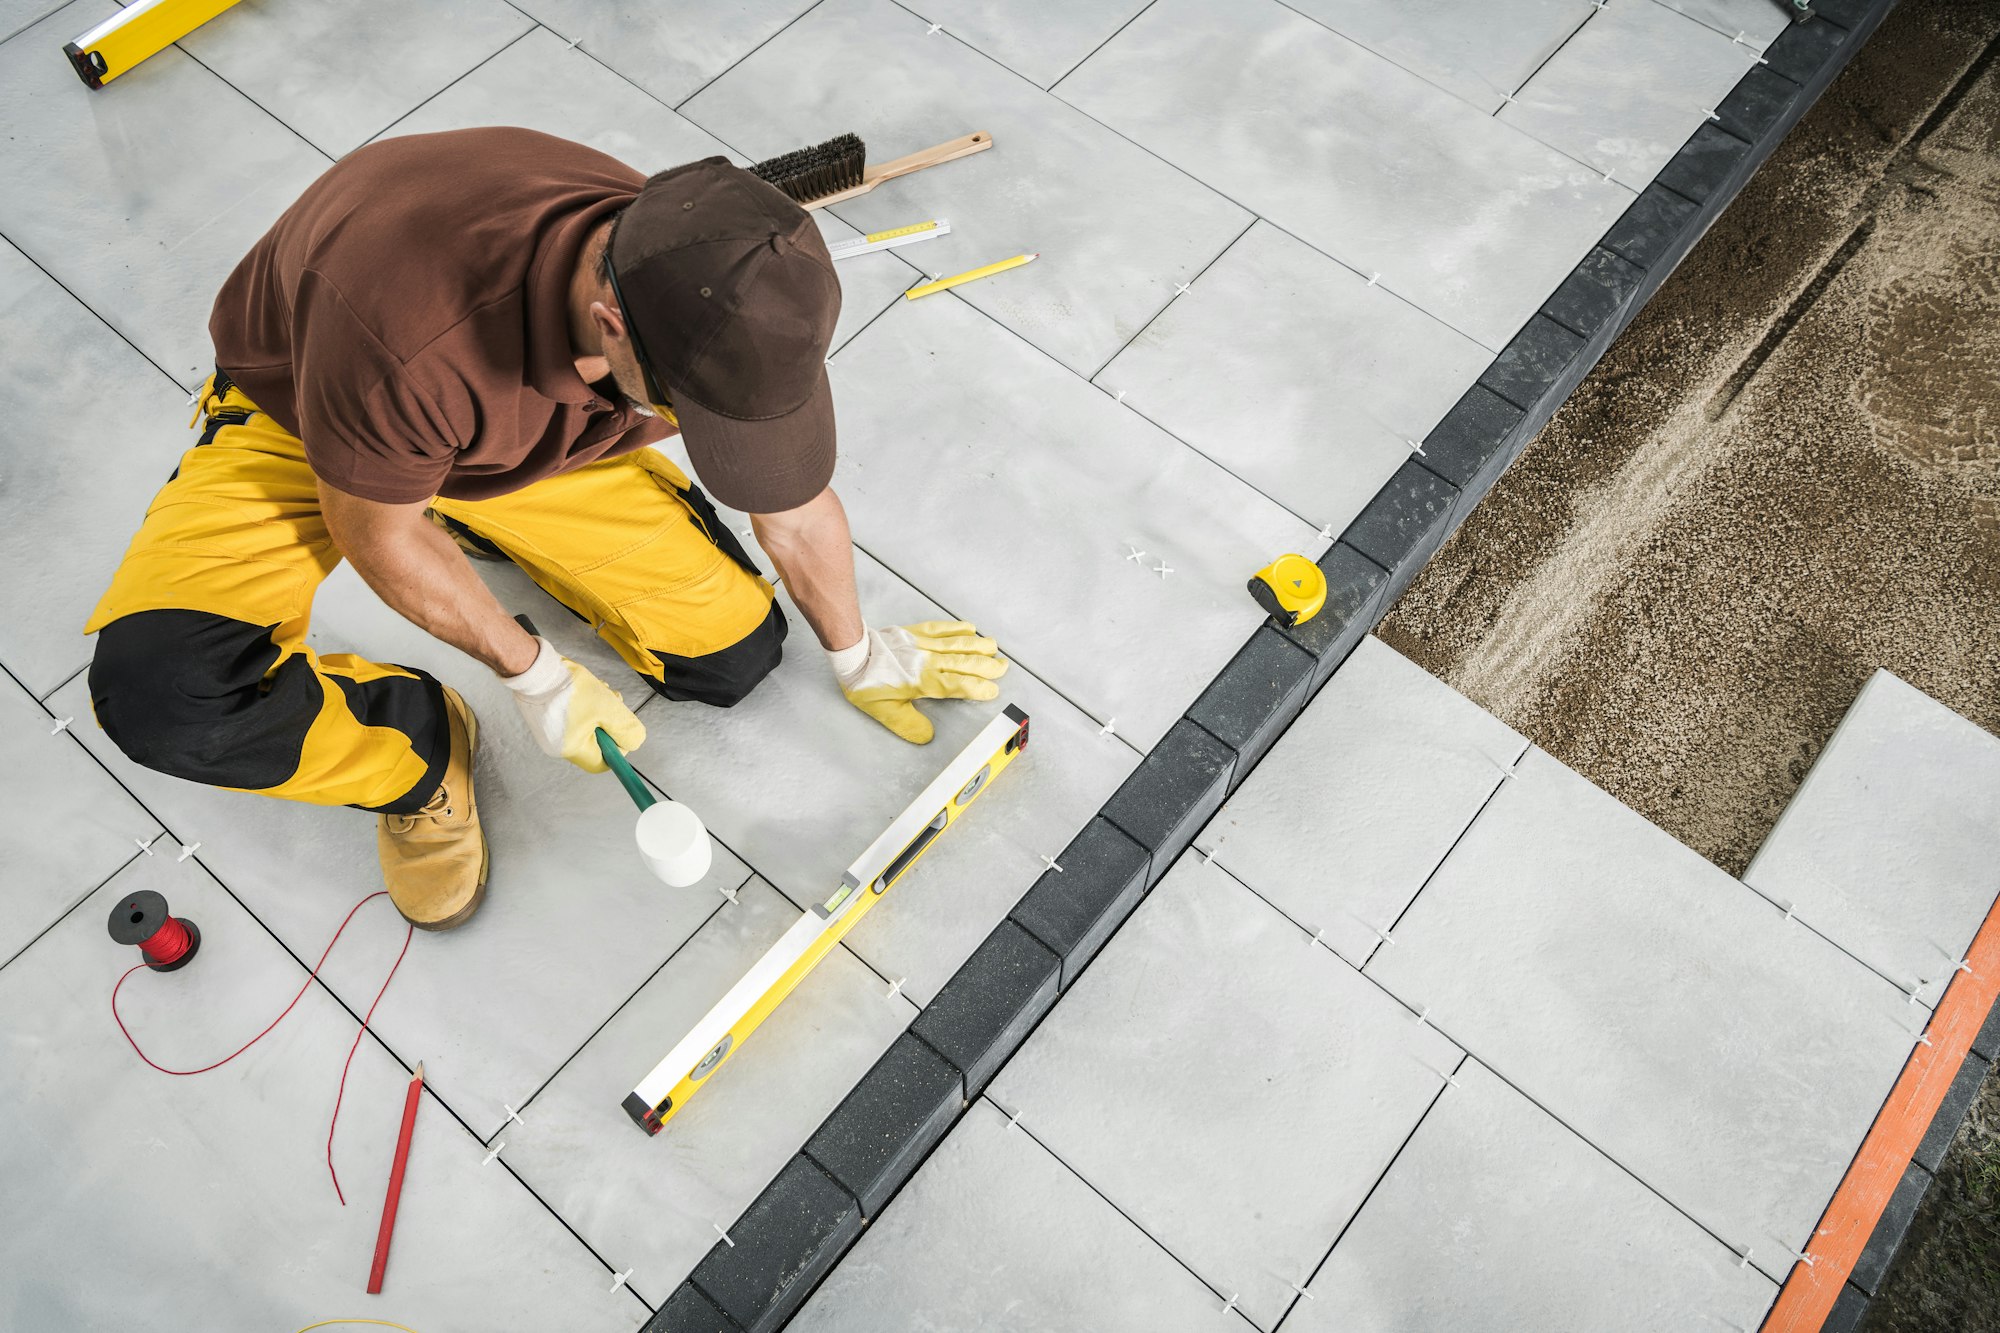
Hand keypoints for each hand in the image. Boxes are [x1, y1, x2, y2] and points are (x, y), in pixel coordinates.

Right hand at [501, 637, 645, 771]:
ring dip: (600, 710)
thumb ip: (625, 728)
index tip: (622, 727)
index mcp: (572, 749)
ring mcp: (549, 732)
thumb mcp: (608, 708)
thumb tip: (634, 741)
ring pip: (586, 726)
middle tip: (614, 701)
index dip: (618, 747)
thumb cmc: (570, 689)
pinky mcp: (545, 717)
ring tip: (601, 689)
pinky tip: (587, 688)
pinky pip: (572, 718)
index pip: (603, 763)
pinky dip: (585, 706)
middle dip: (609, 722)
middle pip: (595, 742)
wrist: (535, 667)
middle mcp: (558, 746)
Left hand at [828, 622, 1008, 743]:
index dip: (978, 688)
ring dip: (979, 645)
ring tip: (994, 646)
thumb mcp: (885, 712)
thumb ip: (909, 725)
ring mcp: (924, 644)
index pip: (958, 685)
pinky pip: (942, 628)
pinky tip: (970, 628)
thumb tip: (928, 736)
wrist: (852, 653)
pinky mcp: (916, 632)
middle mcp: (929, 661)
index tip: (991, 691)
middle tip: (1003, 667)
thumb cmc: (866, 684)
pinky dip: (958, 628)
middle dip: (987, 665)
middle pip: (965, 662)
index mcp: (924, 682)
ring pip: (958, 643)